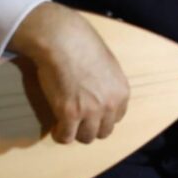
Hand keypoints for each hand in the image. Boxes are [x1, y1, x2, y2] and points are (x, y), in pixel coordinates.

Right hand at [8, 2, 129, 143]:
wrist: (63, 40)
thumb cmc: (83, 45)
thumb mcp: (108, 65)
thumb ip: (108, 83)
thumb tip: (101, 93)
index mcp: (122, 92)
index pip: (117, 118)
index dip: (103, 117)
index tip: (92, 113)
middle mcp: (110, 105)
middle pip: (103, 131)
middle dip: (91, 127)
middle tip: (78, 121)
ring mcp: (90, 111)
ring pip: (86, 137)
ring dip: (76, 133)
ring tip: (67, 125)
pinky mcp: (69, 114)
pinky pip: (66, 137)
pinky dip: (61, 135)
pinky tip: (56, 127)